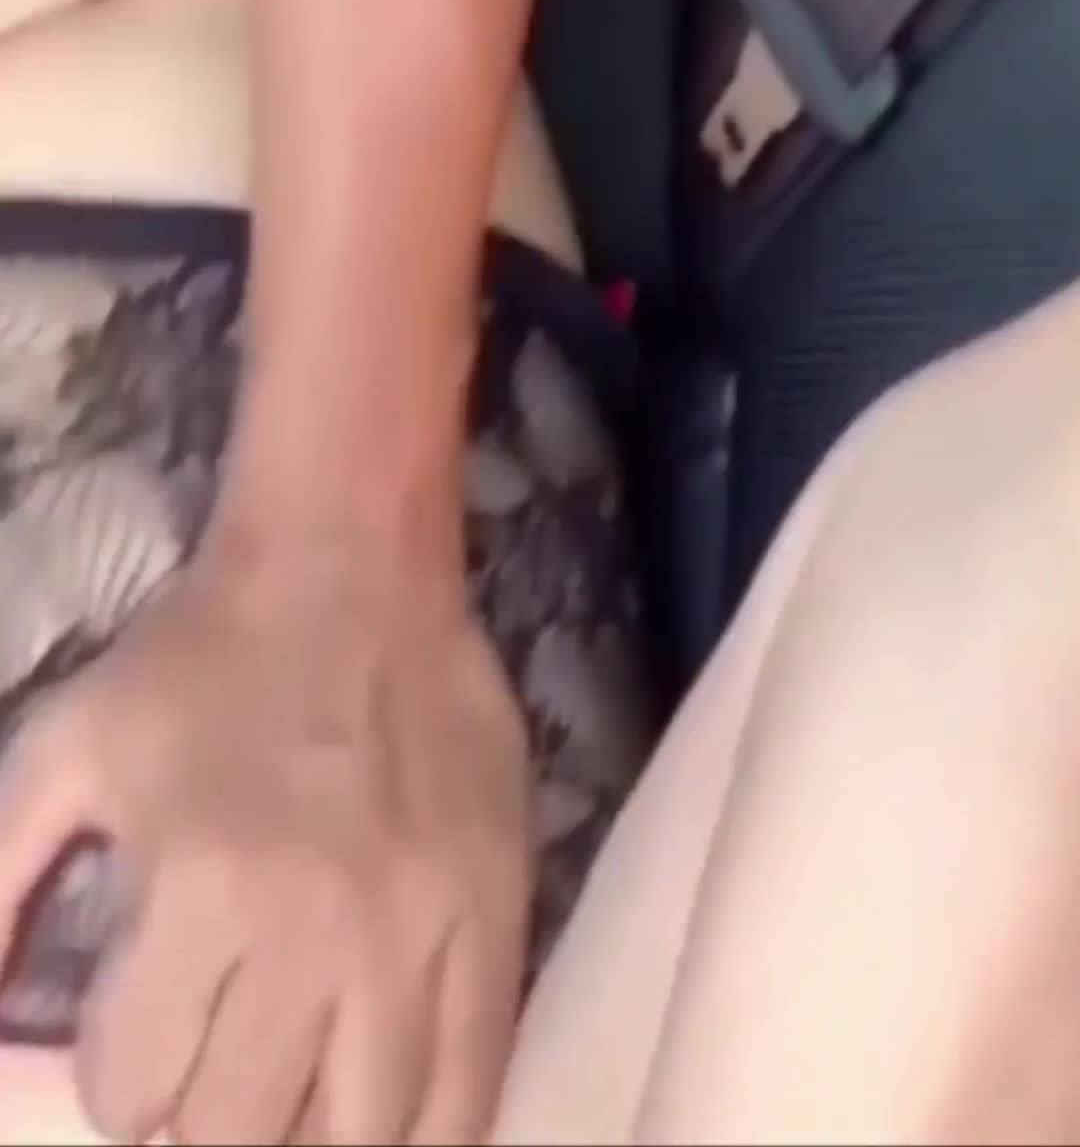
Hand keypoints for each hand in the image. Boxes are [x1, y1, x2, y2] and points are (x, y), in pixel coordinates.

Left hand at [0, 511, 530, 1146]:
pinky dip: (426, 1134)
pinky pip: (473, 1084)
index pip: (135, 1090)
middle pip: (243, 1131)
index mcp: (202, 888)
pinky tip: (387, 1124)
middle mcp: (318, 930)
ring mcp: (421, 930)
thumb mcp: (62, 754)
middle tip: (210, 1067)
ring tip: (292, 1095)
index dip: (119, 1079)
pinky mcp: (497, 912)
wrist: (349, 562)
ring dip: (308, 1136)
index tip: (133, 1037)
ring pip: (363, 1135)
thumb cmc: (199, 658)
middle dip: (205, 1117)